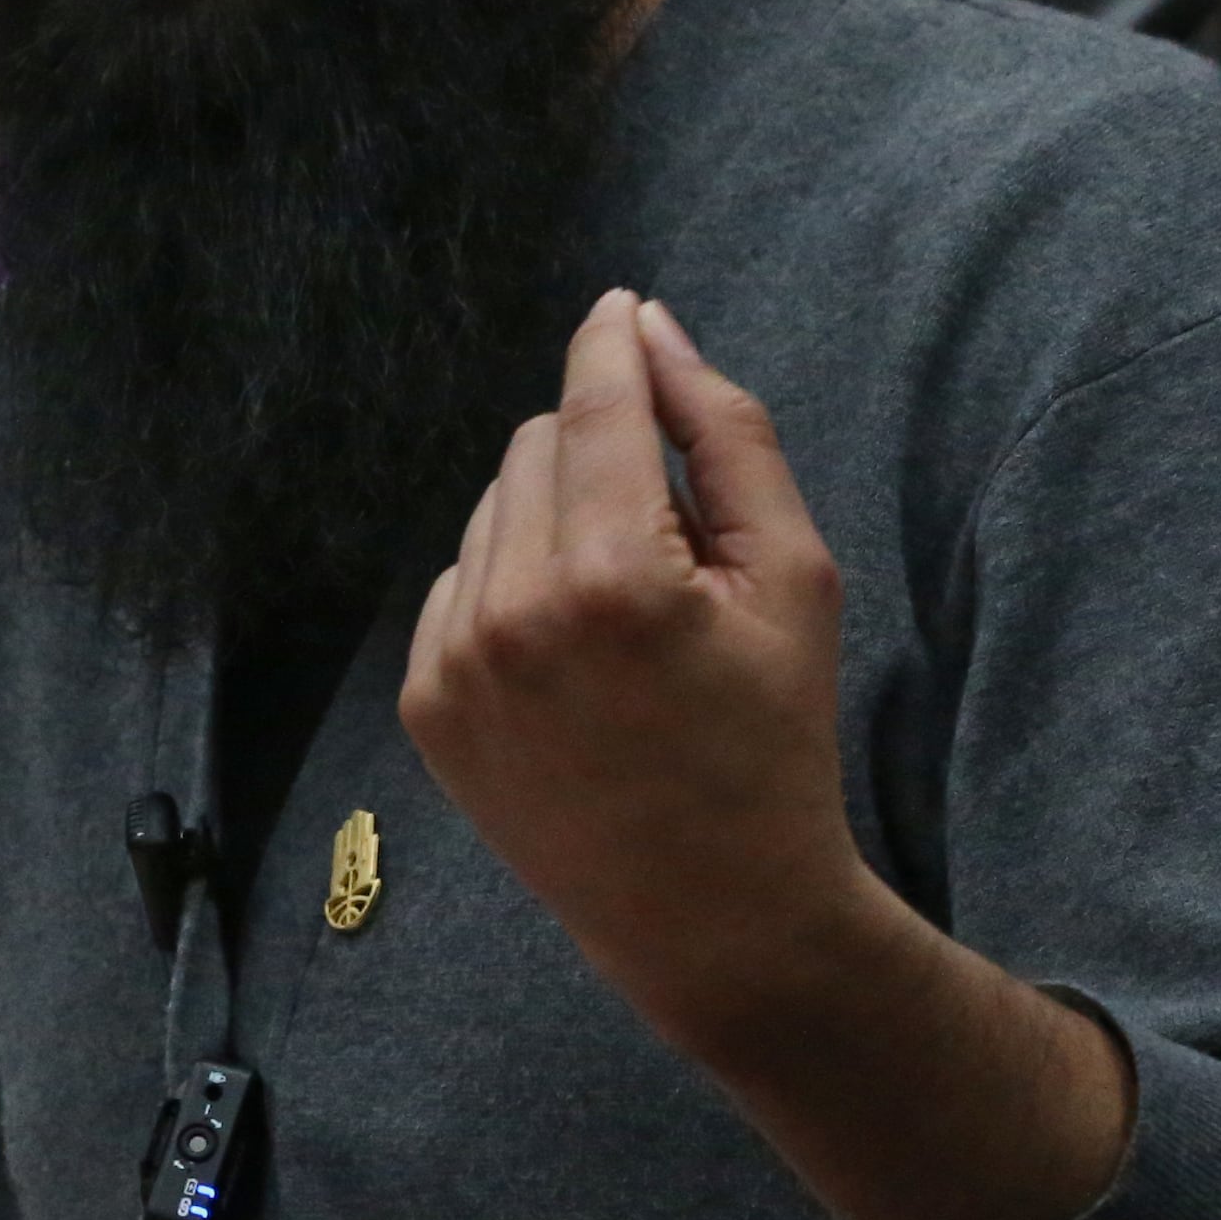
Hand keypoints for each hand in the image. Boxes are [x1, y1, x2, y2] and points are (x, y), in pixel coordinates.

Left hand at [402, 290, 866, 1060]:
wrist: (710, 911)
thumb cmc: (772, 742)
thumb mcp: (794, 578)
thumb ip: (727, 434)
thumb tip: (653, 330)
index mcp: (615, 574)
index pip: (594, 404)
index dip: (611, 343)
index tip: (621, 308)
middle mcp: (514, 611)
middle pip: (538, 445)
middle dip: (602, 455)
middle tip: (675, 540)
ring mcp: (456, 664)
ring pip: (494, 510)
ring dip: (558, 520)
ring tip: (628, 613)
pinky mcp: (426, 706)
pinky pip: (462, 583)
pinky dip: (515, 586)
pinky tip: (576, 656)